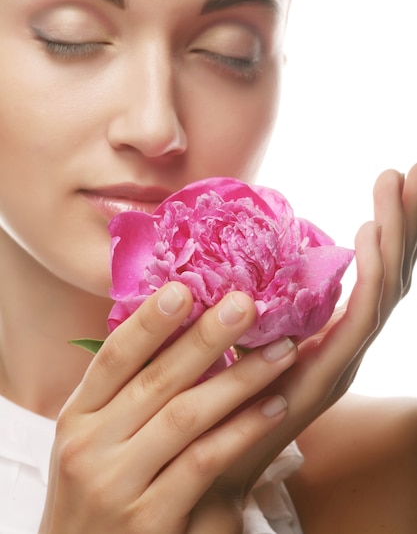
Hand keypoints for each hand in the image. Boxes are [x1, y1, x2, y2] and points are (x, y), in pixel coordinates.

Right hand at [39, 285, 296, 533]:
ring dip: (239, 379)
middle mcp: (90, 447)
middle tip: (247, 304)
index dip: (149, 322)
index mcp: (77, 417)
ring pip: (186, 416)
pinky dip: (241, 430)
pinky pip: (204, 463)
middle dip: (206, 338)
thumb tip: (175, 331)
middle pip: (156, 379)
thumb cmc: (97, 491)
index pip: (113, 357)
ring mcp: (117, 485)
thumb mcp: (94, 440)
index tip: (183, 289)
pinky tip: (273, 406)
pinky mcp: (150, 521)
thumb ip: (125, 395)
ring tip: (281, 351)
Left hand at [218, 163, 416, 492]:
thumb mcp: (239, 329)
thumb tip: (233, 250)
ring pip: (384, 290)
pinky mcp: (328, 374)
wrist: (208, 457)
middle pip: (391, 275)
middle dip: (406, 221)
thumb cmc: (221, 390)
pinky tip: (369, 235)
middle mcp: (347, 343)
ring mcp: (343, 359)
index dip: (391, 229)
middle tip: (411, 171)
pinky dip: (371, 274)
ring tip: (396, 185)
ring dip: (394, 234)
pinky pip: (360, 318)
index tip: (395, 182)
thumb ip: (249, 296)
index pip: (374, 274)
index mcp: (333, 332)